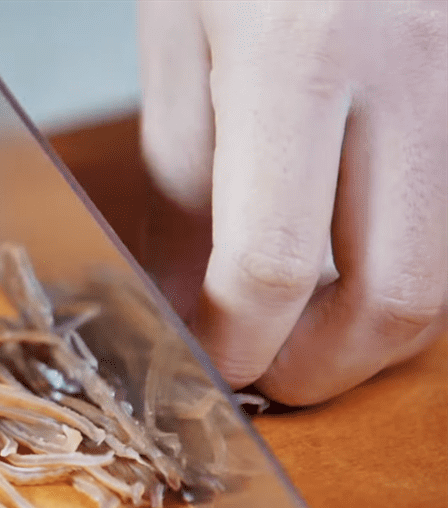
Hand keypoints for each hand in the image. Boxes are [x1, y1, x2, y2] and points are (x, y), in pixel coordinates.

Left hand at [141, 0, 446, 404]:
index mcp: (303, 55)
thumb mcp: (180, 36)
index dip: (234, 340)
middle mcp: (416, 68)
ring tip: (301, 333)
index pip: (273, 262)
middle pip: (399, 293)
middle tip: (263, 378)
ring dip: (372, 331)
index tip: (203, 365)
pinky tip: (351, 264)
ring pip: (447, 266)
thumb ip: (183, 182)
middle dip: (322, 367)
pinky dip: (407, 265)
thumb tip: (184, 300)